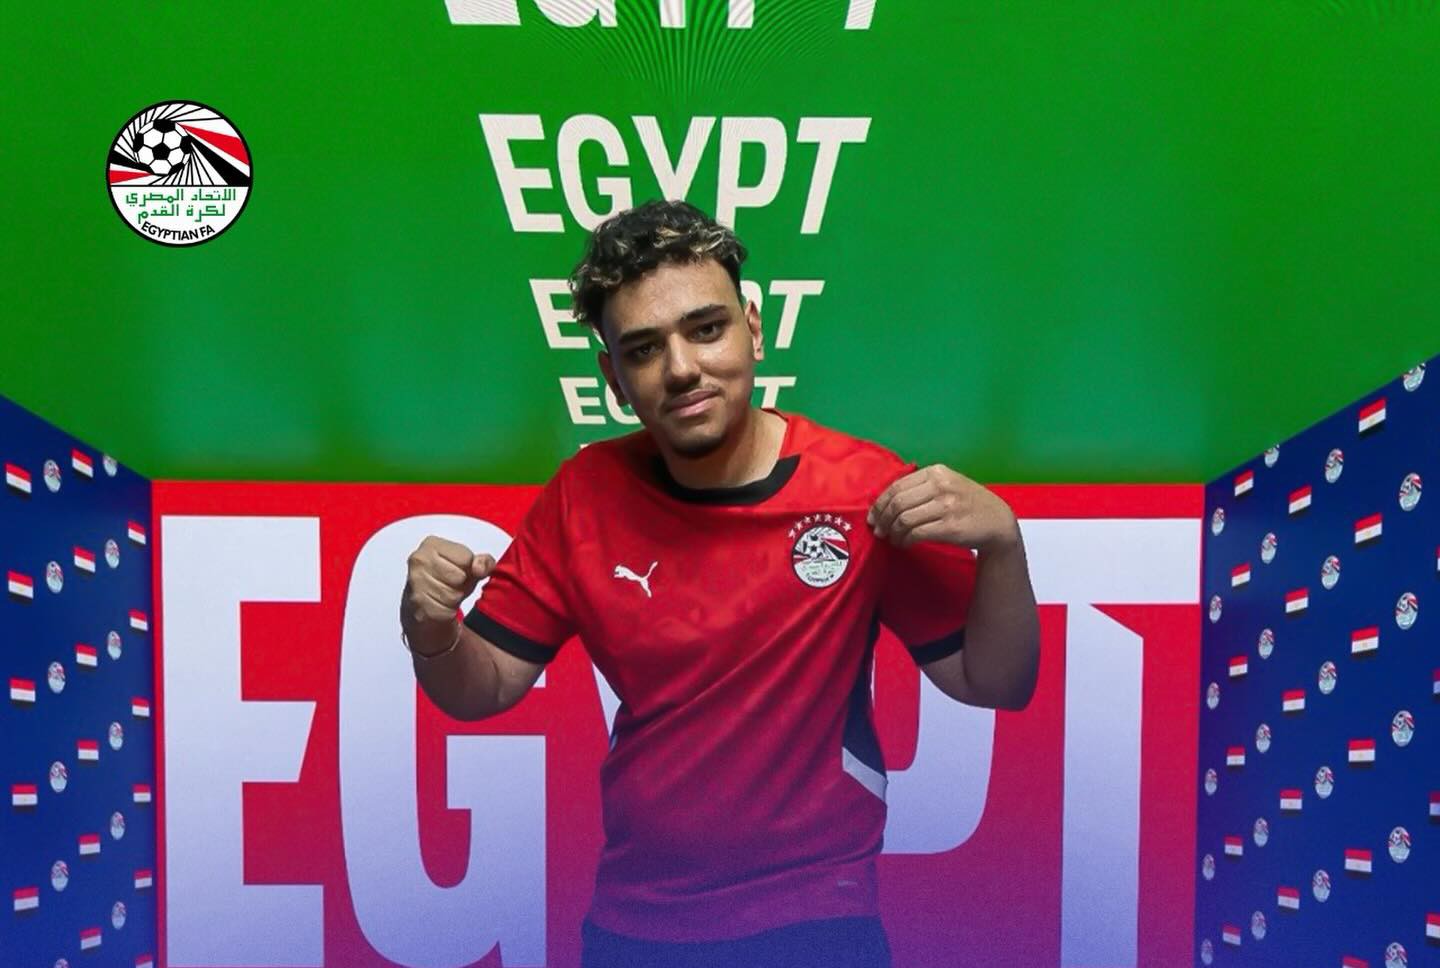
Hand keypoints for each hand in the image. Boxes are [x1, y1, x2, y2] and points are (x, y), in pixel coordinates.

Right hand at [403, 536, 495, 652]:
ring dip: (454, 599)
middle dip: (461, 584)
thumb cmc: (447, 579)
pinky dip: (447, 612)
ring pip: (452, 595)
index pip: (466, 558)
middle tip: (453, 584)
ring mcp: (416, 582)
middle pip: (459, 577)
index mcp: (432, 545)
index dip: (469, 568)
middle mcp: (420, 560)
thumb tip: (480, 568)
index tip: (459, 570)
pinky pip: (445, 611)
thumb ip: (483, 562)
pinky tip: (440, 605)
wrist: (423, 604)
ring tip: (446, 594)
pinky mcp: (417, 603)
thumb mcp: (469, 567)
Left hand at [867, 464, 1018, 552]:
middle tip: (878, 531)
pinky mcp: (950, 526)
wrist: (998, 522)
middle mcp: (941, 486)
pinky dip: (905, 540)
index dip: (880, 503)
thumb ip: (921, 487)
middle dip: (882, 519)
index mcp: (937, 472)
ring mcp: (947, 506)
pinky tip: (904, 543)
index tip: (873, 517)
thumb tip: (885, 502)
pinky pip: (916, 534)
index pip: (897, 486)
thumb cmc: (968, 504)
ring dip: (893, 532)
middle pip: (898, 503)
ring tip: (892, 539)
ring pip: (904, 519)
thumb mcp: (948, 484)